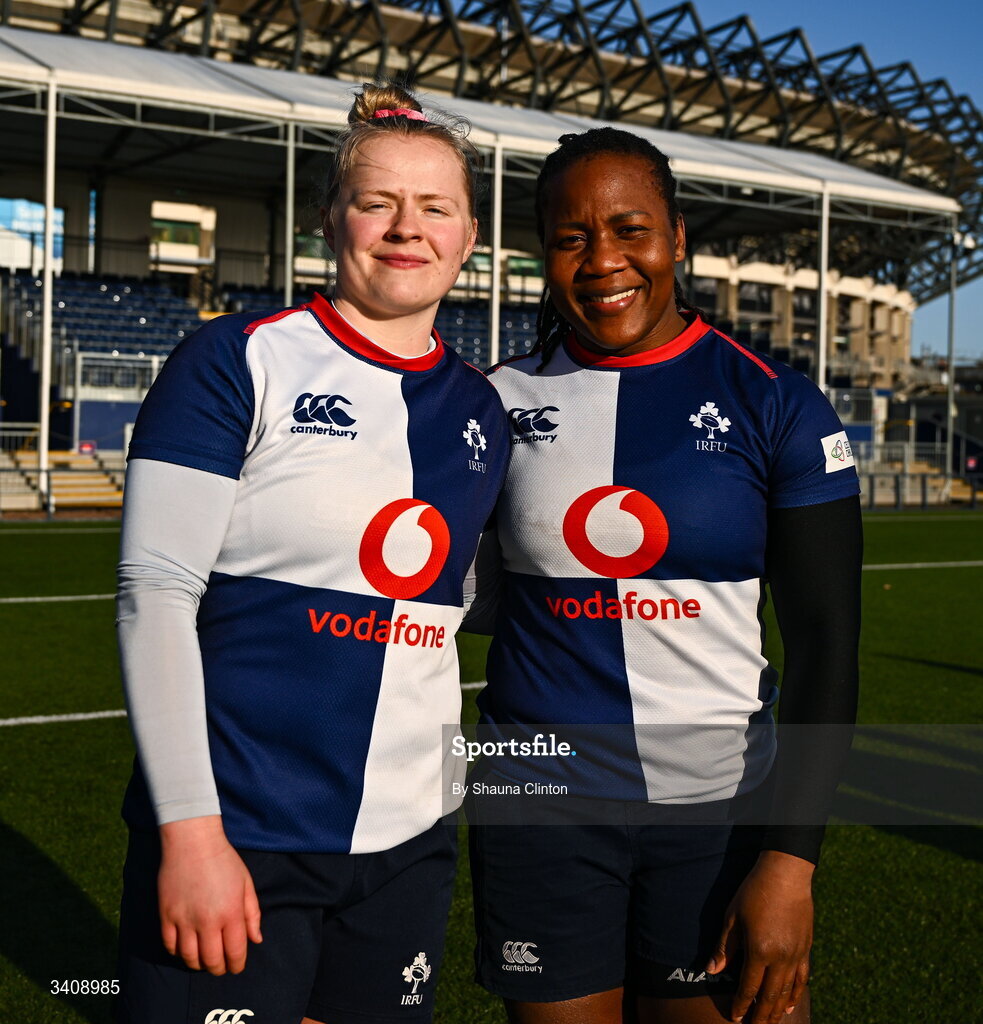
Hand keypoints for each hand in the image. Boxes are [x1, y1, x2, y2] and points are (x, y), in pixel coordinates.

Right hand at [158, 815, 262, 974]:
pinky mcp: (166, 915)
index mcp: (230, 912)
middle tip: (221, 967)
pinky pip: (170, 946)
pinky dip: (178, 952)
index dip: (237, 964)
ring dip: (198, 964)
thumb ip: (252, 913)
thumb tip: (256, 940)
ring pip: (189, 958)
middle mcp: (207, 920)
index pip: (235, 952)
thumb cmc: (224, 860)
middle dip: (219, 968)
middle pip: (212, 960)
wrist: (193, 842)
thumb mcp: (246, 883)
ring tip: (204, 960)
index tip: (237, 966)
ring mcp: (184, 919)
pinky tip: (186, 948)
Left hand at [706, 850, 813, 1022]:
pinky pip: (802, 979)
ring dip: (777, 1011)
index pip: (748, 987)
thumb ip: (724, 947)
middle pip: (769, 996)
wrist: (786, 874)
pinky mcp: (806, 948)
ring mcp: (796, 955)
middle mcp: (780, 958)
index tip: (735, 1018)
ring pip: (787, 992)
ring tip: (770, 1023)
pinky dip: (795, 994)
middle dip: (760, 1016)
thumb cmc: (754, 891)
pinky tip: (790, 1004)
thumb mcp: (732, 916)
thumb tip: (712, 970)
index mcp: (759, 951)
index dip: (741, 1005)